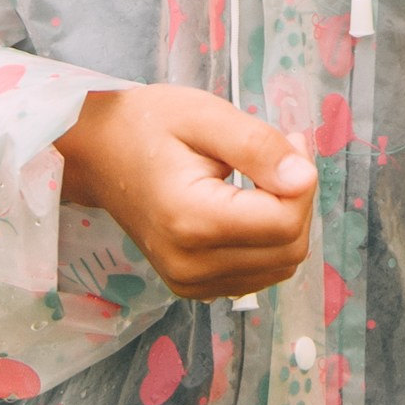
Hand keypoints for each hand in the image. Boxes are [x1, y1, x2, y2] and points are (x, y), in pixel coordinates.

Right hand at [55, 84, 316, 302]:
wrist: (99, 153)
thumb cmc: (148, 124)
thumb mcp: (206, 116)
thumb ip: (258, 147)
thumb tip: (305, 180)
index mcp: (191, 221)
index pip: (285, 223)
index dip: (302, 180)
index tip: (289, 142)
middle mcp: (190, 266)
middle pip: (289, 248)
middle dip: (298, 198)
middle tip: (280, 153)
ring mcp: (190, 284)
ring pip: (281, 264)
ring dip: (287, 218)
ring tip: (260, 175)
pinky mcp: (193, 288)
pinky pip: (259, 273)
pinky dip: (268, 239)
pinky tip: (248, 204)